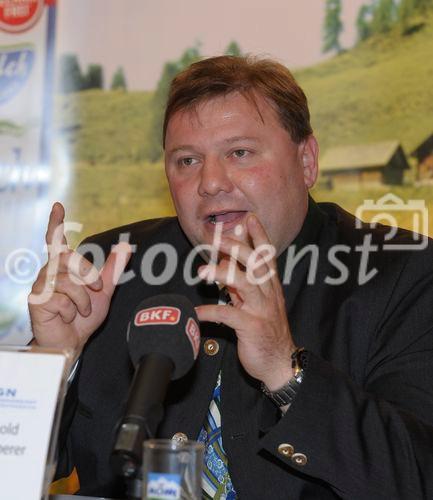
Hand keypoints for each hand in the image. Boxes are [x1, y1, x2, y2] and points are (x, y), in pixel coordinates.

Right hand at [28, 202, 130, 358]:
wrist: (73, 341)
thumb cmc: (84, 317)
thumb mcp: (104, 291)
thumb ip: (113, 269)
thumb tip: (126, 246)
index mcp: (63, 267)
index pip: (56, 241)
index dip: (57, 223)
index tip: (58, 206)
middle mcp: (49, 272)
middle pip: (69, 258)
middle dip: (89, 274)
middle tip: (97, 289)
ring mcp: (41, 286)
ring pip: (67, 280)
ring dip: (83, 298)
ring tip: (81, 310)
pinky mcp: (37, 301)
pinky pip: (62, 298)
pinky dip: (72, 310)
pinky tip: (67, 317)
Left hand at [195, 214, 295, 389]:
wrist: (278, 362)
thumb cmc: (264, 330)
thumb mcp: (254, 303)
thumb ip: (241, 284)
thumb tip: (224, 266)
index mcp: (270, 286)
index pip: (267, 255)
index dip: (259, 236)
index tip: (249, 218)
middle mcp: (269, 293)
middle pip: (256, 263)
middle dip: (237, 247)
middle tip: (217, 238)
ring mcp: (262, 309)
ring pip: (246, 283)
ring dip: (223, 273)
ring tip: (202, 271)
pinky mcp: (252, 327)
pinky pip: (229, 316)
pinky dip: (211, 312)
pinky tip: (196, 312)